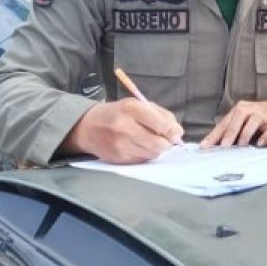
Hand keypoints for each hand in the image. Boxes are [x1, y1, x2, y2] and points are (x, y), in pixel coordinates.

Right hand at [63, 98, 182, 163]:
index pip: (160, 124)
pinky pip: (142, 160)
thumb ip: (162, 115)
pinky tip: (137, 146)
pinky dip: (145, 154)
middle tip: (163, 138)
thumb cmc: (119, 113)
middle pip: (158, 144)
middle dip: (166, 143)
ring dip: (156, 149)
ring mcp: (120, 145)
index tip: (176, 133)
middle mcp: (124, 127)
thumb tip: (178, 132)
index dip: (173, 131)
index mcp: (131, 109)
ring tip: (147, 140)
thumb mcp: (139, 105)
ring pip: (152, 154)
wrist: (88, 127)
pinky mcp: (118, 159)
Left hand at [202, 100, 266, 147]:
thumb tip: (212, 146)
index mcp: (240, 109)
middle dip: (231, 131)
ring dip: (246, 133)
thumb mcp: (242, 122)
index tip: (205, 146)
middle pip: (239, 117)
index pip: (225, 122)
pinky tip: (260, 143)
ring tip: (241, 144)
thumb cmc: (257, 120)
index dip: (215, 134)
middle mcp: (251, 110)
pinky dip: (265, 136)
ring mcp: (265, 115)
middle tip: (224, 145)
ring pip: (254, 120)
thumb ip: (229, 132)